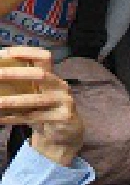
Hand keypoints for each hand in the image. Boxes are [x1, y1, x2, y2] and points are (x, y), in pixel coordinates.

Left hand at [0, 48, 82, 168]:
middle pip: (41, 74)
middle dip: (15, 74)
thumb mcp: (39, 94)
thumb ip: (24, 84)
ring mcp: (64, 102)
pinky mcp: (63, 118)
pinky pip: (34, 117)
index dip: (25, 52)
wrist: (68, 131)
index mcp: (53, 77)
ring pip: (36, 100)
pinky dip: (14, 118)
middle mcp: (60, 86)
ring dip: (12, 101)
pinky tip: (0, 118)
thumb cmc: (46, 109)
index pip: (43, 57)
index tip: (4, 53)